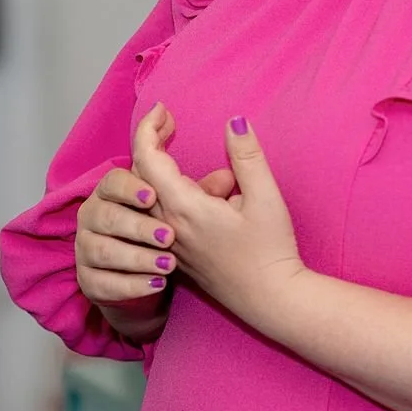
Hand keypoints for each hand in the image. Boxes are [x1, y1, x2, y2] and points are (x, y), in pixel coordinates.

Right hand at [75, 163, 236, 319]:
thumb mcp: (186, 211)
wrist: (146, 280)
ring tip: (169, 265)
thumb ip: (202, 193)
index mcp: (113, 192)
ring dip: (136, 257)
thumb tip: (226, 177)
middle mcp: (93, 216)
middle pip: (104, 214)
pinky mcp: (89, 281)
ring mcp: (86, 250)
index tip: (153, 196)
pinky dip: (130, 285)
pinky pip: (102, 283)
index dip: (129, 187)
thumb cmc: (164, 235)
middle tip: (169, 237)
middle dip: (137, 226)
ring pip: (101, 250)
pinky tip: (157, 284)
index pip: (112, 181)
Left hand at [131, 102, 306, 314]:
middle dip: (153, 143)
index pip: (147, 158)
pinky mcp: (177, 253)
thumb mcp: (265, 198)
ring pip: (153, 195)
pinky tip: (221, 202)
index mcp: (183, 208)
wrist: (270, 300)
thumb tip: (235, 121)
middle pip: (141, 174)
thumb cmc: (270, 251)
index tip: (163, 109)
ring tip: (226, 181)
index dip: (148, 128)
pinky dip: (181, 195)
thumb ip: (246, 156)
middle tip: (172, 123)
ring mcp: (169, 242)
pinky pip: (164, 214)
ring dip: (173, 174)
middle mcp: (167, 226)